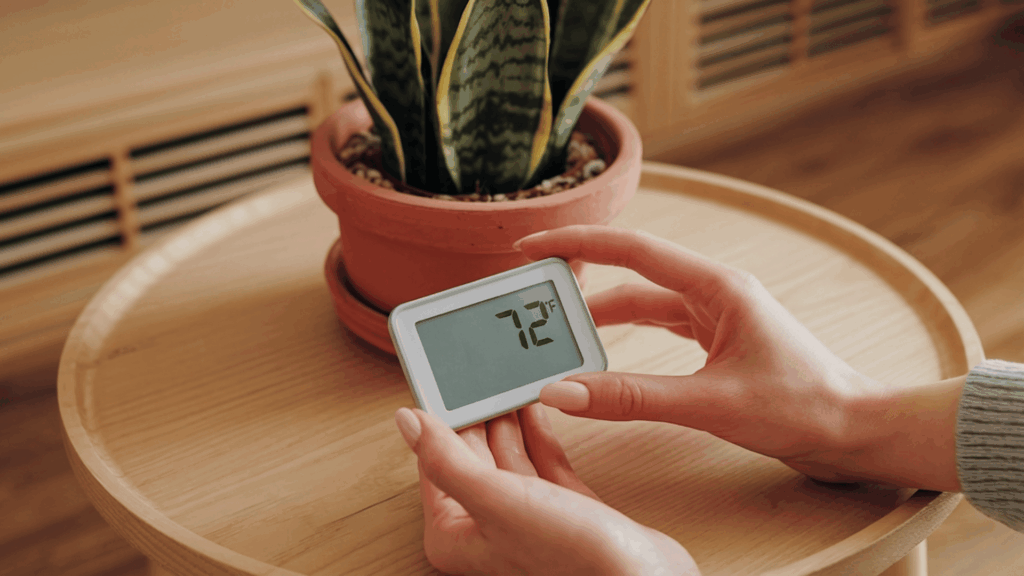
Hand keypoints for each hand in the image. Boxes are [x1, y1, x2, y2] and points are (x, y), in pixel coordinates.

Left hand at [394, 404, 698, 574]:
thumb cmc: (571, 557)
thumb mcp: (497, 499)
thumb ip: (446, 459)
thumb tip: (407, 421)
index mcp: (455, 534)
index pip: (435, 460)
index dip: (439, 416)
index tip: (444, 378)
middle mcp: (487, 529)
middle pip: (470, 454)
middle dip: (477, 412)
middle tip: (480, 371)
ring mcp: (526, 519)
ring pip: (508, 454)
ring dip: (508, 417)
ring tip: (507, 379)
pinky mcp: (564, 510)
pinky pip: (541, 461)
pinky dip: (538, 432)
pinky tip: (535, 406)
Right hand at [517, 225, 962, 491]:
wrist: (856, 432)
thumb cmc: (803, 408)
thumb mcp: (710, 403)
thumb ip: (632, 397)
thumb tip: (563, 392)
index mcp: (718, 287)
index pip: (633, 251)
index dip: (579, 243)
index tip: (535, 244)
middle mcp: (716, 293)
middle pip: (634, 276)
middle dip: (583, 282)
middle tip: (535, 294)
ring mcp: (720, 317)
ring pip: (647, 305)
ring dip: (604, 317)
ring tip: (559, 331)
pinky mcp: (721, 343)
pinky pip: (663, 329)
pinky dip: (630, 339)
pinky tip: (607, 353)